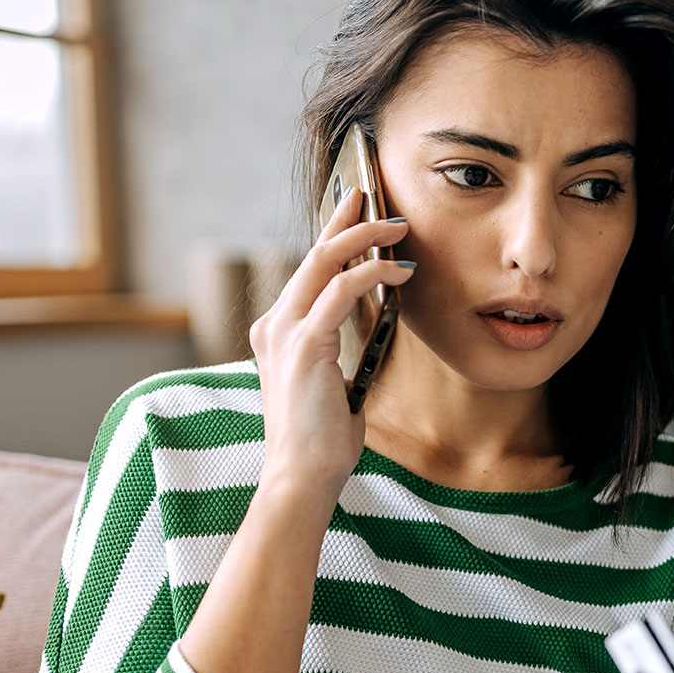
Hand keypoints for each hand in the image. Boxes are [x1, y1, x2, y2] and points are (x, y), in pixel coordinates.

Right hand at [248, 186, 414, 495]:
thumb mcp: (335, 380)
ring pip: (325, 262)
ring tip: (398, 227)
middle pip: (313, 254)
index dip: (332, 235)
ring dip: (365, 238)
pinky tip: (399, 270)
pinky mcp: (304, 345)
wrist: (301, 476)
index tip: (355, 210)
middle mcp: (274, 325)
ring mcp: (284, 333)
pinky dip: (371, 273)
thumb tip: (377, 314)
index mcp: (278, 332)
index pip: (307, 271)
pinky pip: (340, 291)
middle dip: (346, 221)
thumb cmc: (322, 438)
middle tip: (374, 196)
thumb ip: (344, 345)